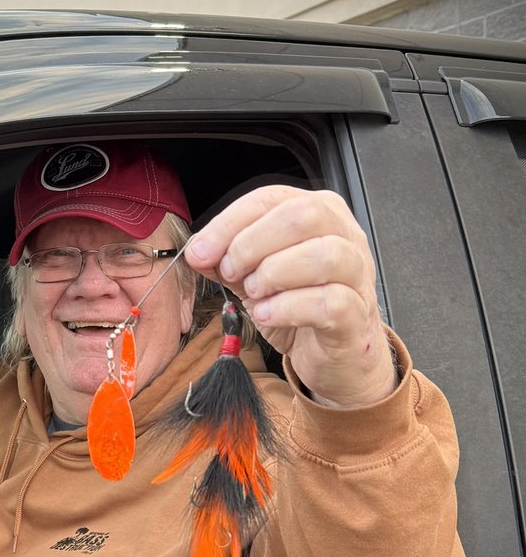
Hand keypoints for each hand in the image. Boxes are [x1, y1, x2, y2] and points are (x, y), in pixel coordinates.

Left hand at [185, 186, 397, 406]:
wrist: (334, 357)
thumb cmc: (300, 308)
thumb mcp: (255, 278)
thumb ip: (228, 260)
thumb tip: (197, 251)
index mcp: (319, 213)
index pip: (270, 199)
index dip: (229, 223)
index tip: (200, 252)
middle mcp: (345, 236)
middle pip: (301, 216)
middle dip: (251, 244)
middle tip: (230, 272)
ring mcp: (358, 274)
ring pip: (323, 255)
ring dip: (273, 274)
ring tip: (253, 294)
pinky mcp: (358, 314)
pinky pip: (328, 301)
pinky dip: (288, 307)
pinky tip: (267, 315)